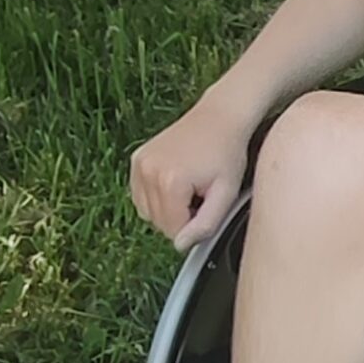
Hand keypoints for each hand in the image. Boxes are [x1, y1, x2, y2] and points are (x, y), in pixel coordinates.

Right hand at [130, 96, 250, 252]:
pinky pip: (140, 197)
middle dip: (181, 217)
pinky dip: (156, 198)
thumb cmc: (227, 153)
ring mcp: (139, 164)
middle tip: (201, 194)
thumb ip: (205, 224)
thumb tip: (181, 245)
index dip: (194, 226)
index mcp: (170, 182)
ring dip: (168, 209)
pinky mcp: (136, 159)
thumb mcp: (226, 193)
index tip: (208, 204)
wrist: (219, 117)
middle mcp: (148, 172)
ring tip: (189, 187)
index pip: (174, 231)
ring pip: (148, 213)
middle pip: (159, 223)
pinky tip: (176, 182)